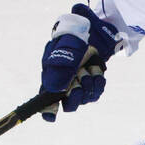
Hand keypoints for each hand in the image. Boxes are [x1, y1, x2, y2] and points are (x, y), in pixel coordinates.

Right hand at [39, 4, 119, 121]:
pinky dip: (98, 83)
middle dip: (76, 93)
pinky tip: (97, 71)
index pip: (45, 101)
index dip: (48, 110)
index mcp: (50, 77)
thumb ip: (61, 66)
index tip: (53, 115)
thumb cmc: (73, 35)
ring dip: (89, 83)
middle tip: (81, 77)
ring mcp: (78, 85)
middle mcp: (63, 85)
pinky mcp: (91, 84)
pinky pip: (96, 93)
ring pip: (84, 99)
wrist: (92, 29)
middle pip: (69, 105)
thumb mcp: (66, 46)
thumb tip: (56, 90)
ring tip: (89, 68)